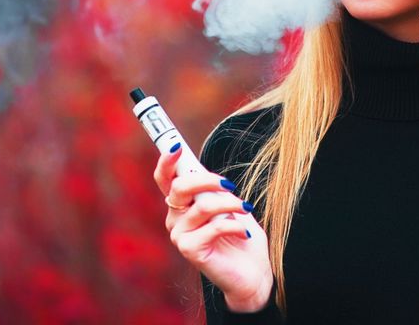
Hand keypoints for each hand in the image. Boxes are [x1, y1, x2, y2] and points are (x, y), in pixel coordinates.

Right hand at [153, 143, 273, 311]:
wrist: (253, 273)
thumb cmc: (241, 235)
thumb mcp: (228, 204)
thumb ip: (213, 188)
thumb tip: (204, 170)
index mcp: (181, 204)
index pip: (165, 179)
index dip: (166, 162)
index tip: (176, 147)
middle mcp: (175, 218)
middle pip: (180, 187)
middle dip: (206, 179)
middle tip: (229, 184)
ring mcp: (180, 235)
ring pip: (203, 206)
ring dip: (230, 203)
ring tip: (246, 208)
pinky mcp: (190, 250)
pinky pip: (213, 227)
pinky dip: (234, 225)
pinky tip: (244, 233)